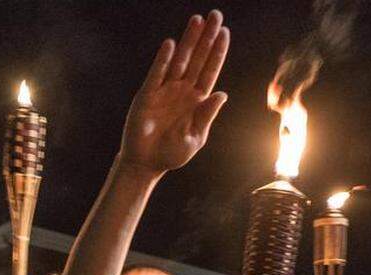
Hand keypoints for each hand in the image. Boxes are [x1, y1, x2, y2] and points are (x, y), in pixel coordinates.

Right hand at [119, 11, 229, 175]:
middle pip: (198, 59)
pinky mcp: (147, 95)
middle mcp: (183, 91)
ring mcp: (165, 90)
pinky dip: (163, 60)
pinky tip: (171, 45)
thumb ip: (206, 116)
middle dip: (206, 37)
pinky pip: (156, 74)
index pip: (210, 70)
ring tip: (197, 20)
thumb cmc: (172, 153)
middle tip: (215, 15)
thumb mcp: (194, 138)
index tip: (225, 32)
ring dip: (188, 41)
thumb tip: (222, 94)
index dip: (217, 51)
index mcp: (198, 100)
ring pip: (179, 60)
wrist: (146, 163)